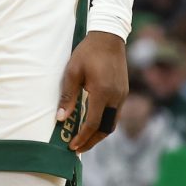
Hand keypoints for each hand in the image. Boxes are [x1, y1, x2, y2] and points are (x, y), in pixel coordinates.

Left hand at [57, 30, 128, 153]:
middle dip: (92, 141)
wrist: (108, 37)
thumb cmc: (87, 53)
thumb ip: (68, 96)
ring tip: (84, 139)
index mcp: (102, 93)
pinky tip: (94, 122)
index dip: (82, 138)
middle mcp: (116, 97)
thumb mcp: (72, 72)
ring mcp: (122, 95)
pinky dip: (105, 122)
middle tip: (78, 148)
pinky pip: (115, 113)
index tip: (72, 146)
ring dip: (99, 133)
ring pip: (113, 122)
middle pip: (106, 129)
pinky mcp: (124, 91)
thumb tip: (61, 119)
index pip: (93, 123)